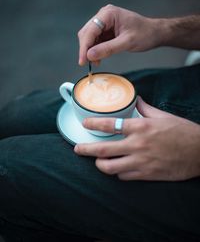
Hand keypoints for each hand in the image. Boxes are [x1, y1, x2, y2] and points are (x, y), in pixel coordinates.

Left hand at [74, 97, 199, 180]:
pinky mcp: (147, 175)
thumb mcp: (163, 116)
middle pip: (103, 150)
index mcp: (140, 127)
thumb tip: (137, 100)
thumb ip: (146, 109)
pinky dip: (118, 172)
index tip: (84, 124)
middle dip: (86, 150)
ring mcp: (141, 162)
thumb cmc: (182, 132)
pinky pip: (124, 176)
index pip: (110, 124)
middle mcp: (137, 145)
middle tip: (78, 149)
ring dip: (100, 164)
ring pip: (110, 167)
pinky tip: (118, 168)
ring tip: (98, 161)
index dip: (93, 124)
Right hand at [78, 4, 161, 65]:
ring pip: (90, 37)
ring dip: (90, 50)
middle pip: (87, 33)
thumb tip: (89, 55)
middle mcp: (104, 15)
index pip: (90, 31)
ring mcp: (105, 22)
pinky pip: (96, 40)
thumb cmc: (145, 34)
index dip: (84, 47)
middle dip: (86, 49)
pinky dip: (96, 50)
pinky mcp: (106, 29)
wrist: (155, 33)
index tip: (82, 61)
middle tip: (86, 64)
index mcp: (108, 14)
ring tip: (95, 62)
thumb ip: (108, 49)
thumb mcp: (127, 43)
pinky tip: (98, 59)